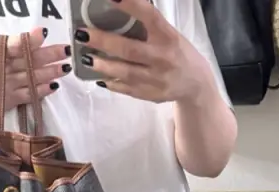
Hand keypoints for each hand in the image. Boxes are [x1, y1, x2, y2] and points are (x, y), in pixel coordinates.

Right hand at [0, 3, 71, 127]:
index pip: (13, 43)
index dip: (30, 39)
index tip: (42, 34)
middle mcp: (0, 67)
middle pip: (29, 59)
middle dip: (50, 55)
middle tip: (66, 50)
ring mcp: (6, 84)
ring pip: (33, 77)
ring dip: (51, 72)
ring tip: (66, 67)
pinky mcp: (8, 100)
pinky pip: (29, 94)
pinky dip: (42, 91)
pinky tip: (54, 86)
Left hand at [77, 0, 214, 104]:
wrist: (196, 84)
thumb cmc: (176, 51)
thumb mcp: (167, 33)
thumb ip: (146, 23)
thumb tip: (115, 6)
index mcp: (168, 36)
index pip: (150, 16)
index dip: (131, 5)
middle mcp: (163, 58)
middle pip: (130, 50)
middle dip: (103, 41)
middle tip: (82, 33)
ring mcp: (158, 79)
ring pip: (126, 72)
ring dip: (103, 65)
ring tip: (86, 58)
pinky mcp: (153, 95)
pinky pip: (128, 89)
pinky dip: (112, 83)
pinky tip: (99, 76)